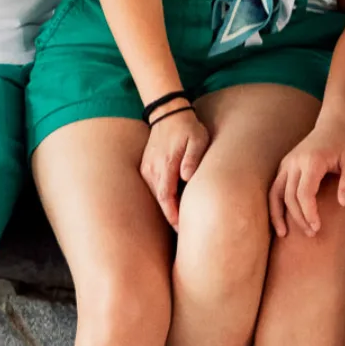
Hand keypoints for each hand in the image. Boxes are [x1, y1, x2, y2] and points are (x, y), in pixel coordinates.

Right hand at [140, 105, 208, 226]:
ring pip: (155, 196)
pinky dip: (162, 198)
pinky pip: (153, 188)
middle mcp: (152, 169)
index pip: (166, 198)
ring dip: (166, 208)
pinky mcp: (146, 167)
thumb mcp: (198, 139)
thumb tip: (186, 177)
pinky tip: (172, 204)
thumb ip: (193, 158)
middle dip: (171, 217)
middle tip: (184, 232)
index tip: (182, 228)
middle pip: (160, 201)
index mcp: (166, 165)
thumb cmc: (187, 127)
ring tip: (179, 222)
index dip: (173, 216)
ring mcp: (147, 168)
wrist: (168, 112)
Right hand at [269, 120, 344, 237]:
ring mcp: (287, 163)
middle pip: (290, 196)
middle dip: (299, 218)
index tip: (317, 227)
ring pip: (276, 193)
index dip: (308, 212)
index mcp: (312, 160)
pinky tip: (279, 221)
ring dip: (279, 215)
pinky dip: (273, 206)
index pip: (304, 192)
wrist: (333, 124)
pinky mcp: (284, 166)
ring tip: (285, 234)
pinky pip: (274, 189)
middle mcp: (295, 162)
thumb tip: (343, 204)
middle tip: (312, 233)